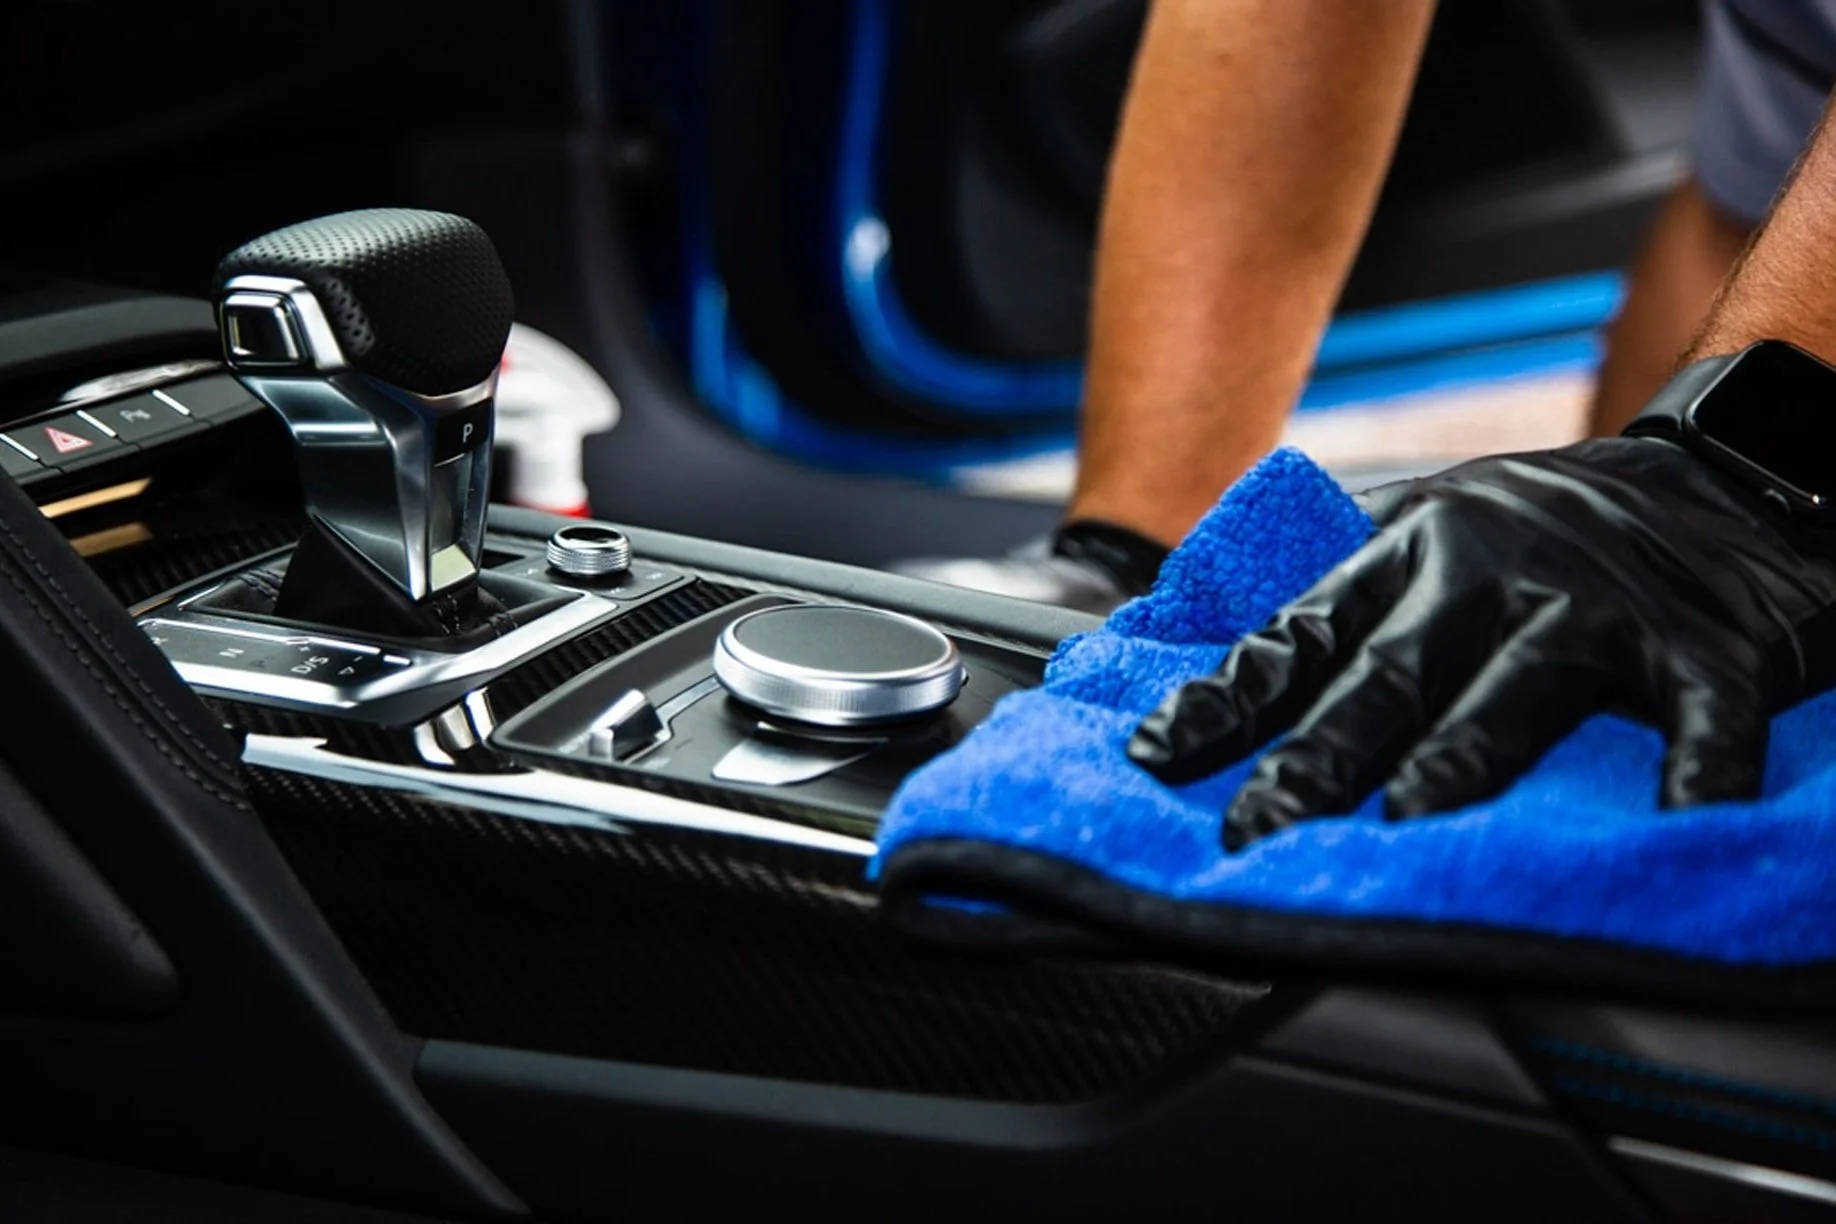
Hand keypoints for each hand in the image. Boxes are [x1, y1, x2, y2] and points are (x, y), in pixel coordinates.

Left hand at [1127, 438, 1835, 849]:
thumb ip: (1331, 582)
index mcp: (1409, 549)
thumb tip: (1188, 628)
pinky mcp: (1702, 648)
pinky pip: (1697, 716)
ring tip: (1406, 816)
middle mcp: (1489, 575)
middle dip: (1315, 756)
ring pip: (1513, 690)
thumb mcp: (1424, 522)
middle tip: (1254, 824)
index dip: (1224, 699)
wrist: (1708, 476)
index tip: (1157, 754)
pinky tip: (1677, 817)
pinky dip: (1694, 767)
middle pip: (1387, 675)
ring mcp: (1594, 609)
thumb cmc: (1539, 523)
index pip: (1297, 633)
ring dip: (1458, 757)